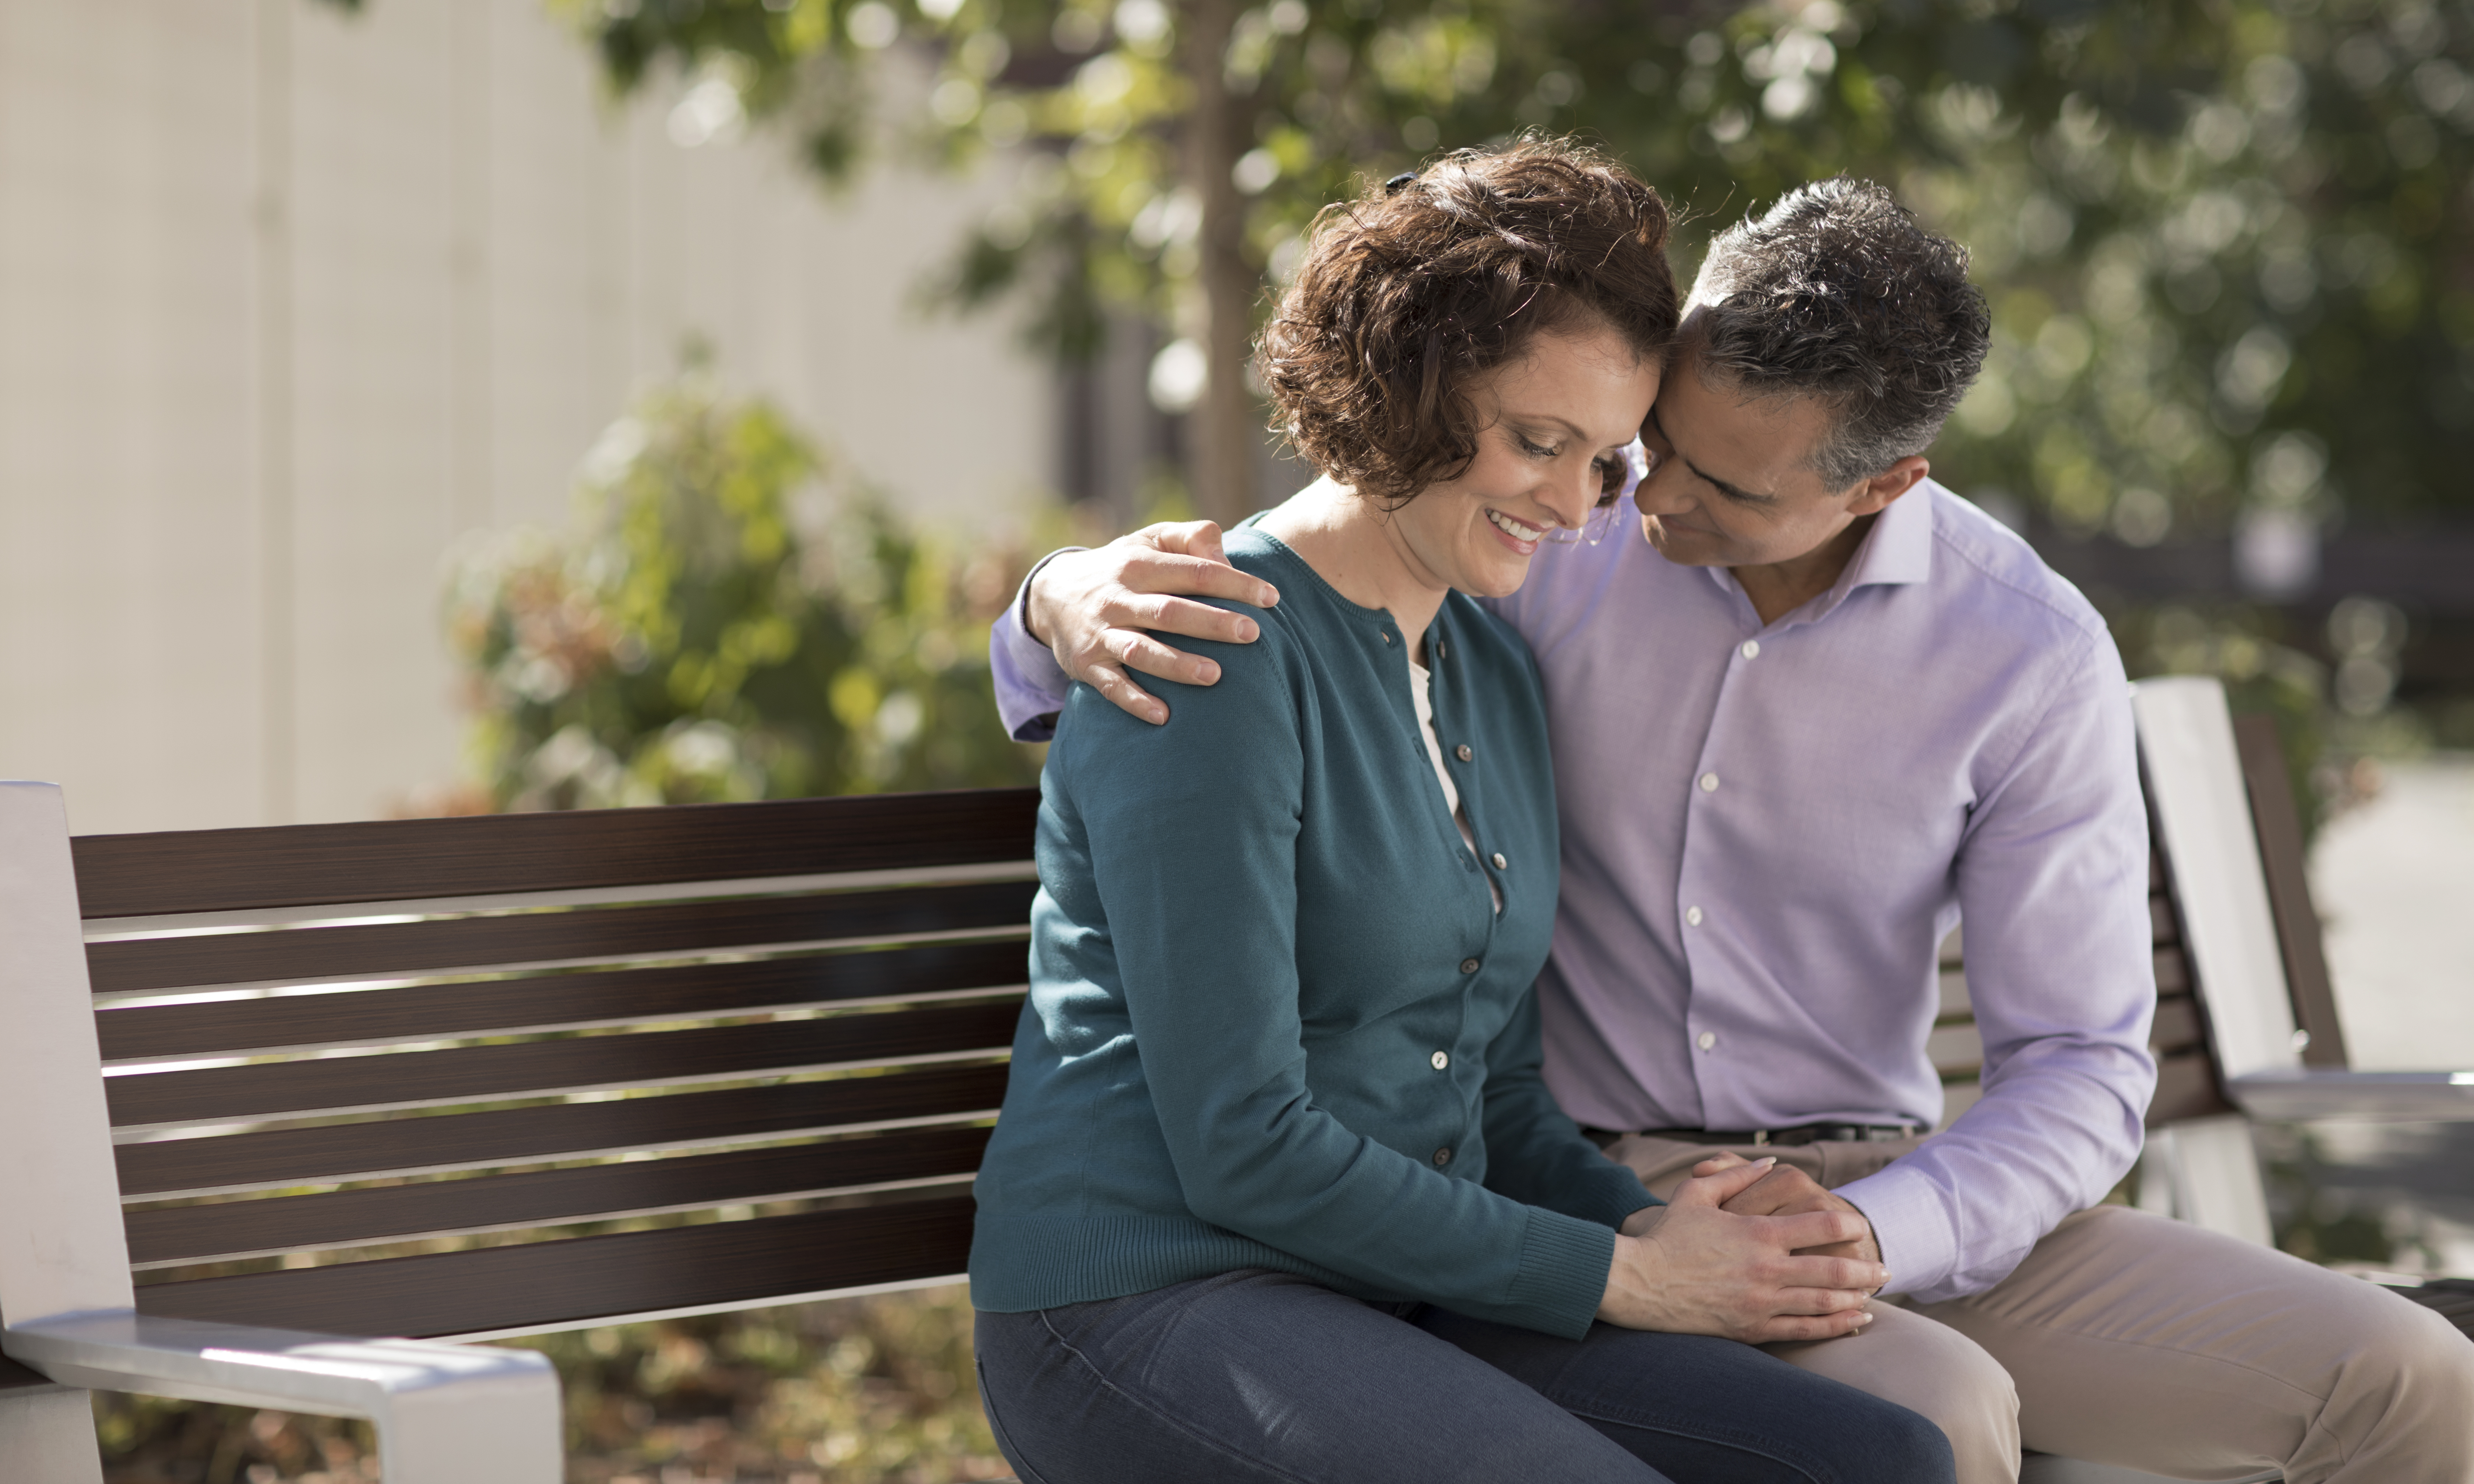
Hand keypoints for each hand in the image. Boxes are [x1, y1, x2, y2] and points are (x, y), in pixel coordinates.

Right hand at [1026, 521, 1281, 724]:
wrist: (1051, 594)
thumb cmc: (1121, 567)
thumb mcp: (1148, 540)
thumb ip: (1190, 539)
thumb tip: (1225, 556)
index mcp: (1140, 564)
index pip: (1195, 571)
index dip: (1235, 583)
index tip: (1271, 598)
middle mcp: (1119, 598)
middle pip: (1170, 611)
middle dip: (1212, 623)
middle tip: (1252, 634)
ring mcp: (1101, 634)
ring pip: (1142, 651)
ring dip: (1177, 665)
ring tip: (1214, 676)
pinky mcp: (1086, 665)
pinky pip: (1112, 686)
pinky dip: (1136, 701)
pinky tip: (1164, 716)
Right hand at [1599, 1157, 1885, 1342]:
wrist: (1639, 1283)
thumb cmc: (1667, 1236)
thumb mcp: (1696, 1193)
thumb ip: (1735, 1174)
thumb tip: (1770, 1162)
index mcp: (1757, 1231)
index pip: (1819, 1225)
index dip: (1847, 1224)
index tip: (1860, 1226)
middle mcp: (1766, 1268)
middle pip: (1833, 1269)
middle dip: (1865, 1268)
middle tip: (1884, 1269)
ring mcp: (1761, 1301)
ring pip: (1824, 1303)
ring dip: (1856, 1298)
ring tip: (1873, 1294)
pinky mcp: (1752, 1328)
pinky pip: (1804, 1330)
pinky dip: (1835, 1326)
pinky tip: (1853, 1321)